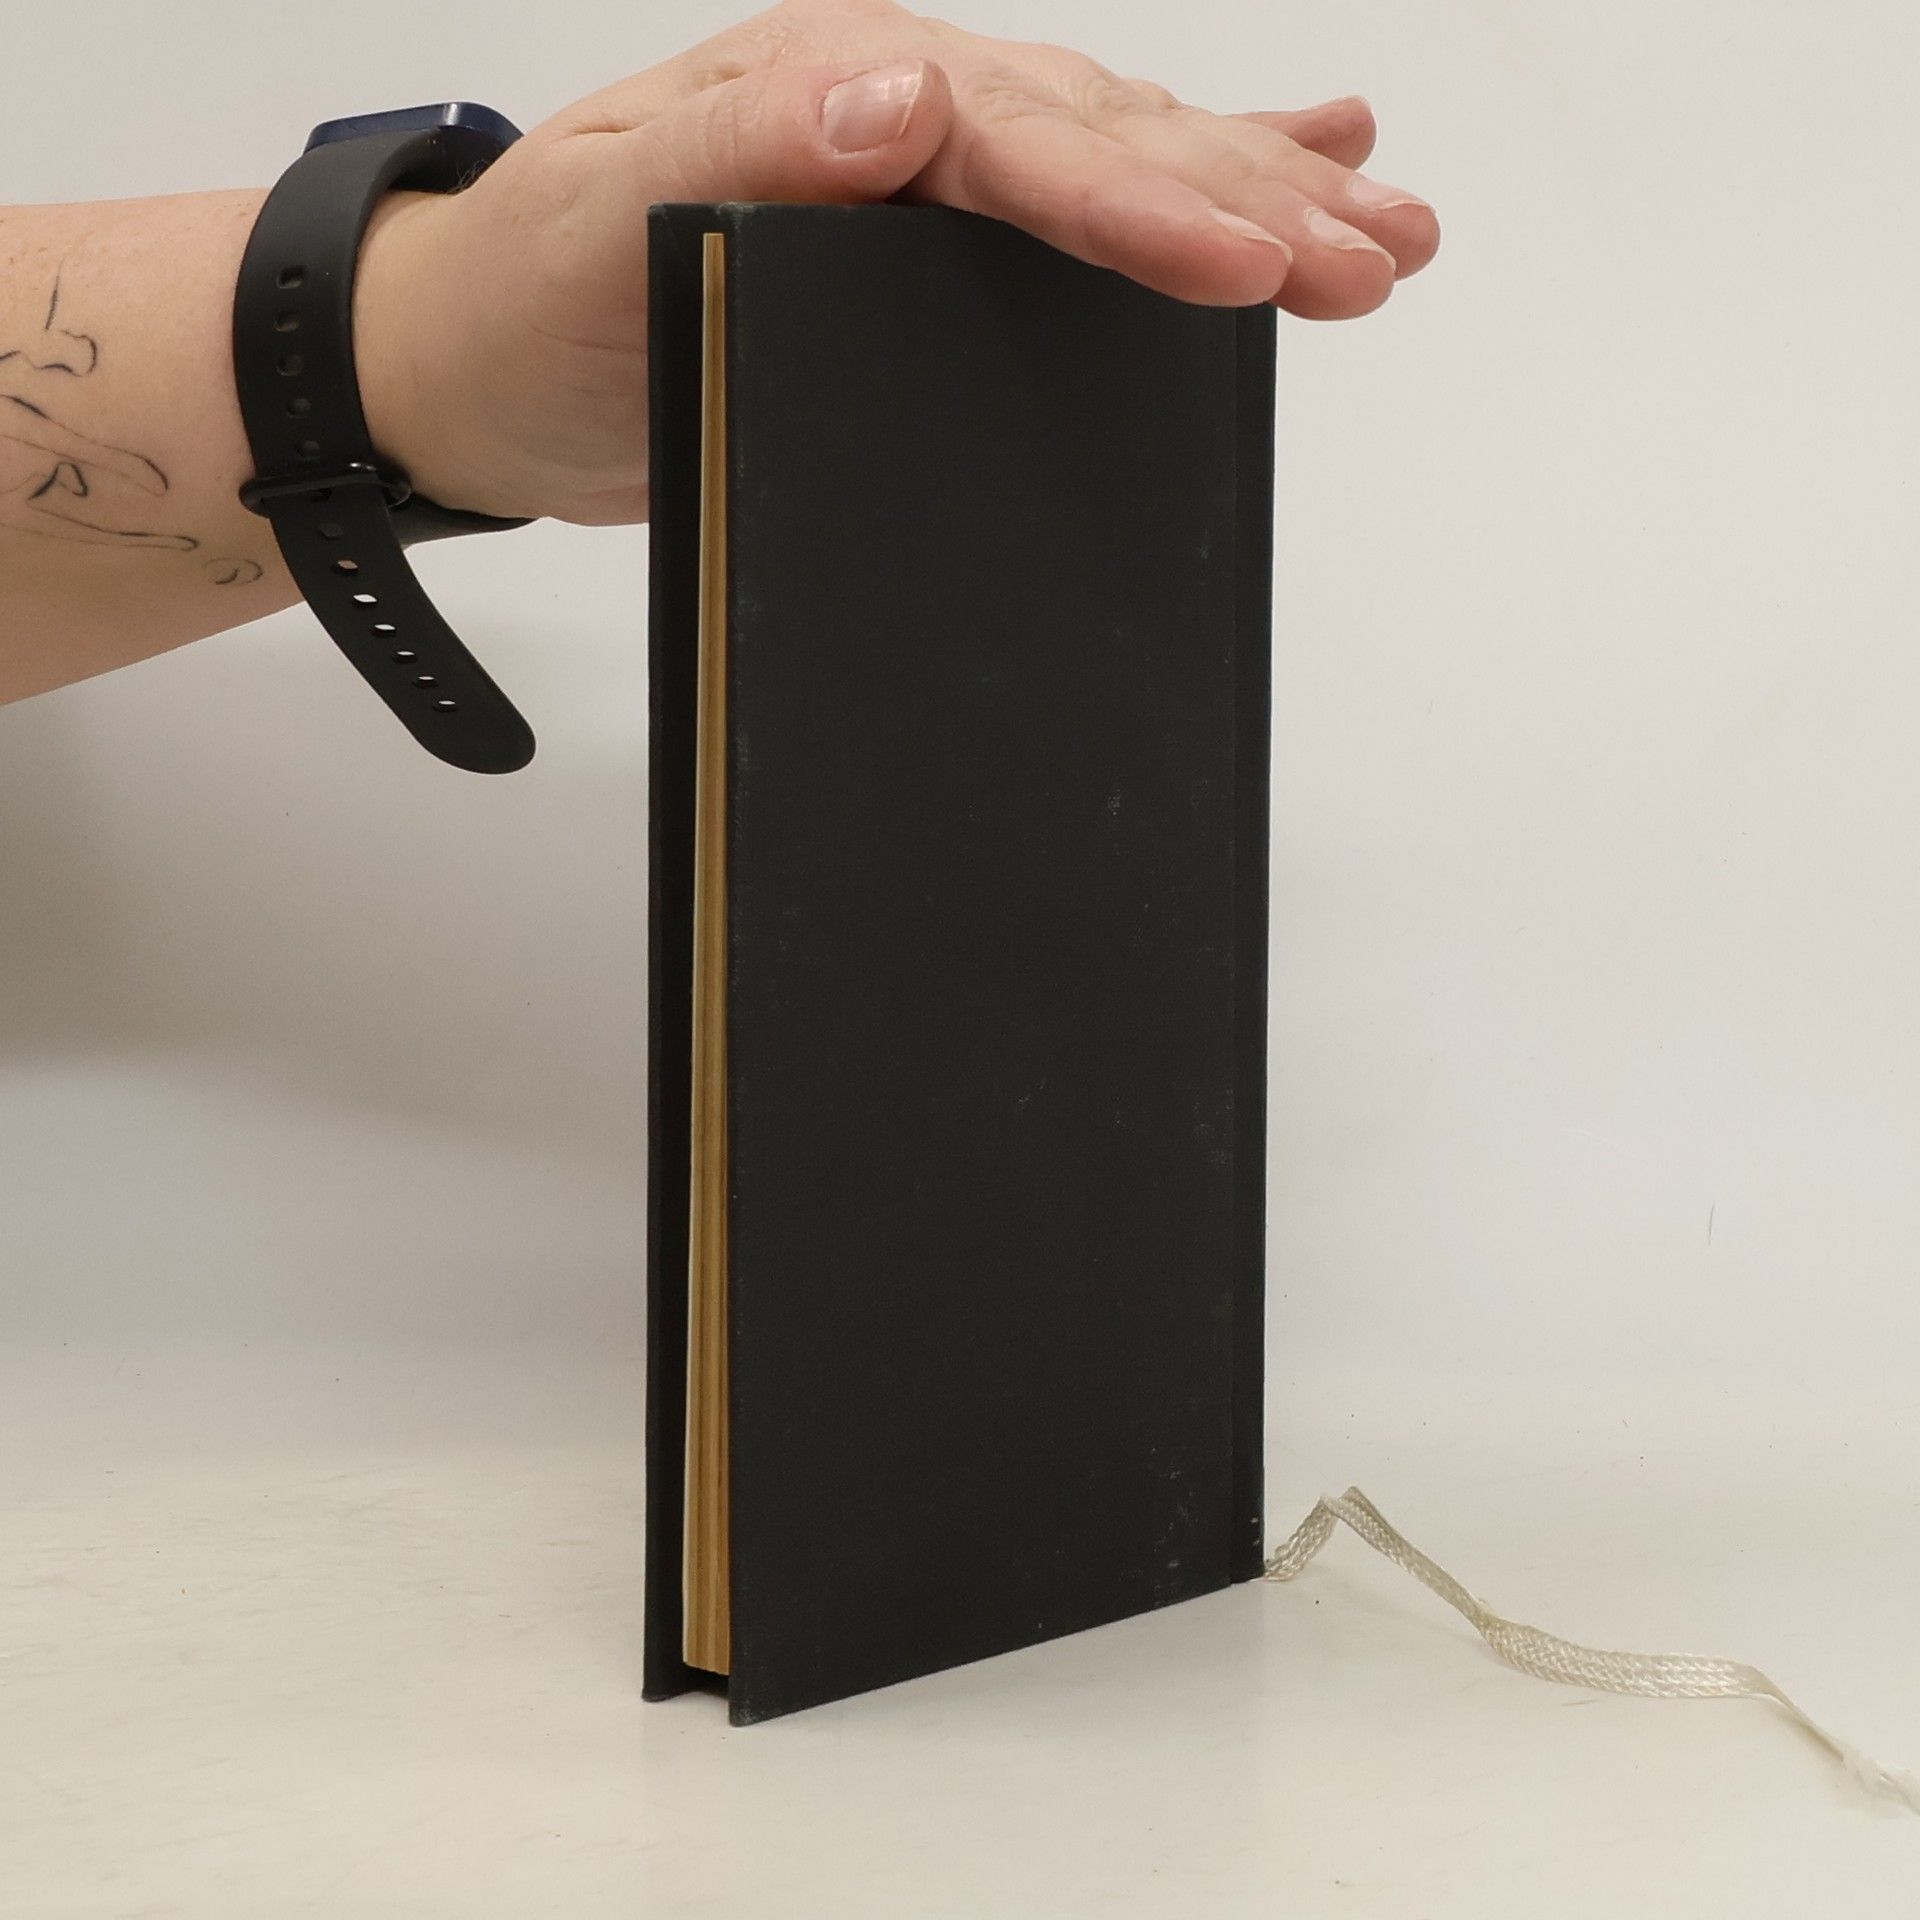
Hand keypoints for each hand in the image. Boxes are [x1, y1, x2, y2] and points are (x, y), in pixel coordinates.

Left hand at [355, 0, 1439, 525]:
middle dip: (1254, 203)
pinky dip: (1189, 182)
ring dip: (1262, 191)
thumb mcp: (607, 223)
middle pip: (1109, 141)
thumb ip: (750, 152)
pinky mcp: (925, 248)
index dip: (1148, 203)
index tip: (1257, 265)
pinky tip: (1289, 159)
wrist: (477, 366)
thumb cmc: (526, 304)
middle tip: (1376, 259)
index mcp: (834, 94)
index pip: (1025, 139)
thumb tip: (898, 99)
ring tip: (1385, 229)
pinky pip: (1078, 201)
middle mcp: (896, 116)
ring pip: (1123, 160)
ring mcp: (920, 176)